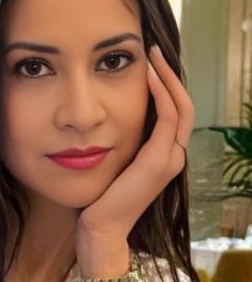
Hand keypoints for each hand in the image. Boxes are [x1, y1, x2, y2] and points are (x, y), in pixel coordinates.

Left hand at [75, 45, 194, 274]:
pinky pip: (167, 118)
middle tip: (154, 51)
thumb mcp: (111, 164)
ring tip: (153, 56)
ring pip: (180, 108)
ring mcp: (170, 159)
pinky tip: (147, 76)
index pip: (173, 112)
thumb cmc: (98, 199)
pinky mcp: (159, 162)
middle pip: (182, 105)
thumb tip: (103, 119)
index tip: (149, 63)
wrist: (100, 230)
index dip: (165, 86)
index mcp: (162, 156)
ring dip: (168, 79)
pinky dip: (161, 94)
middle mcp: (173, 156)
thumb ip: (118, 144)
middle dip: (170, 75)